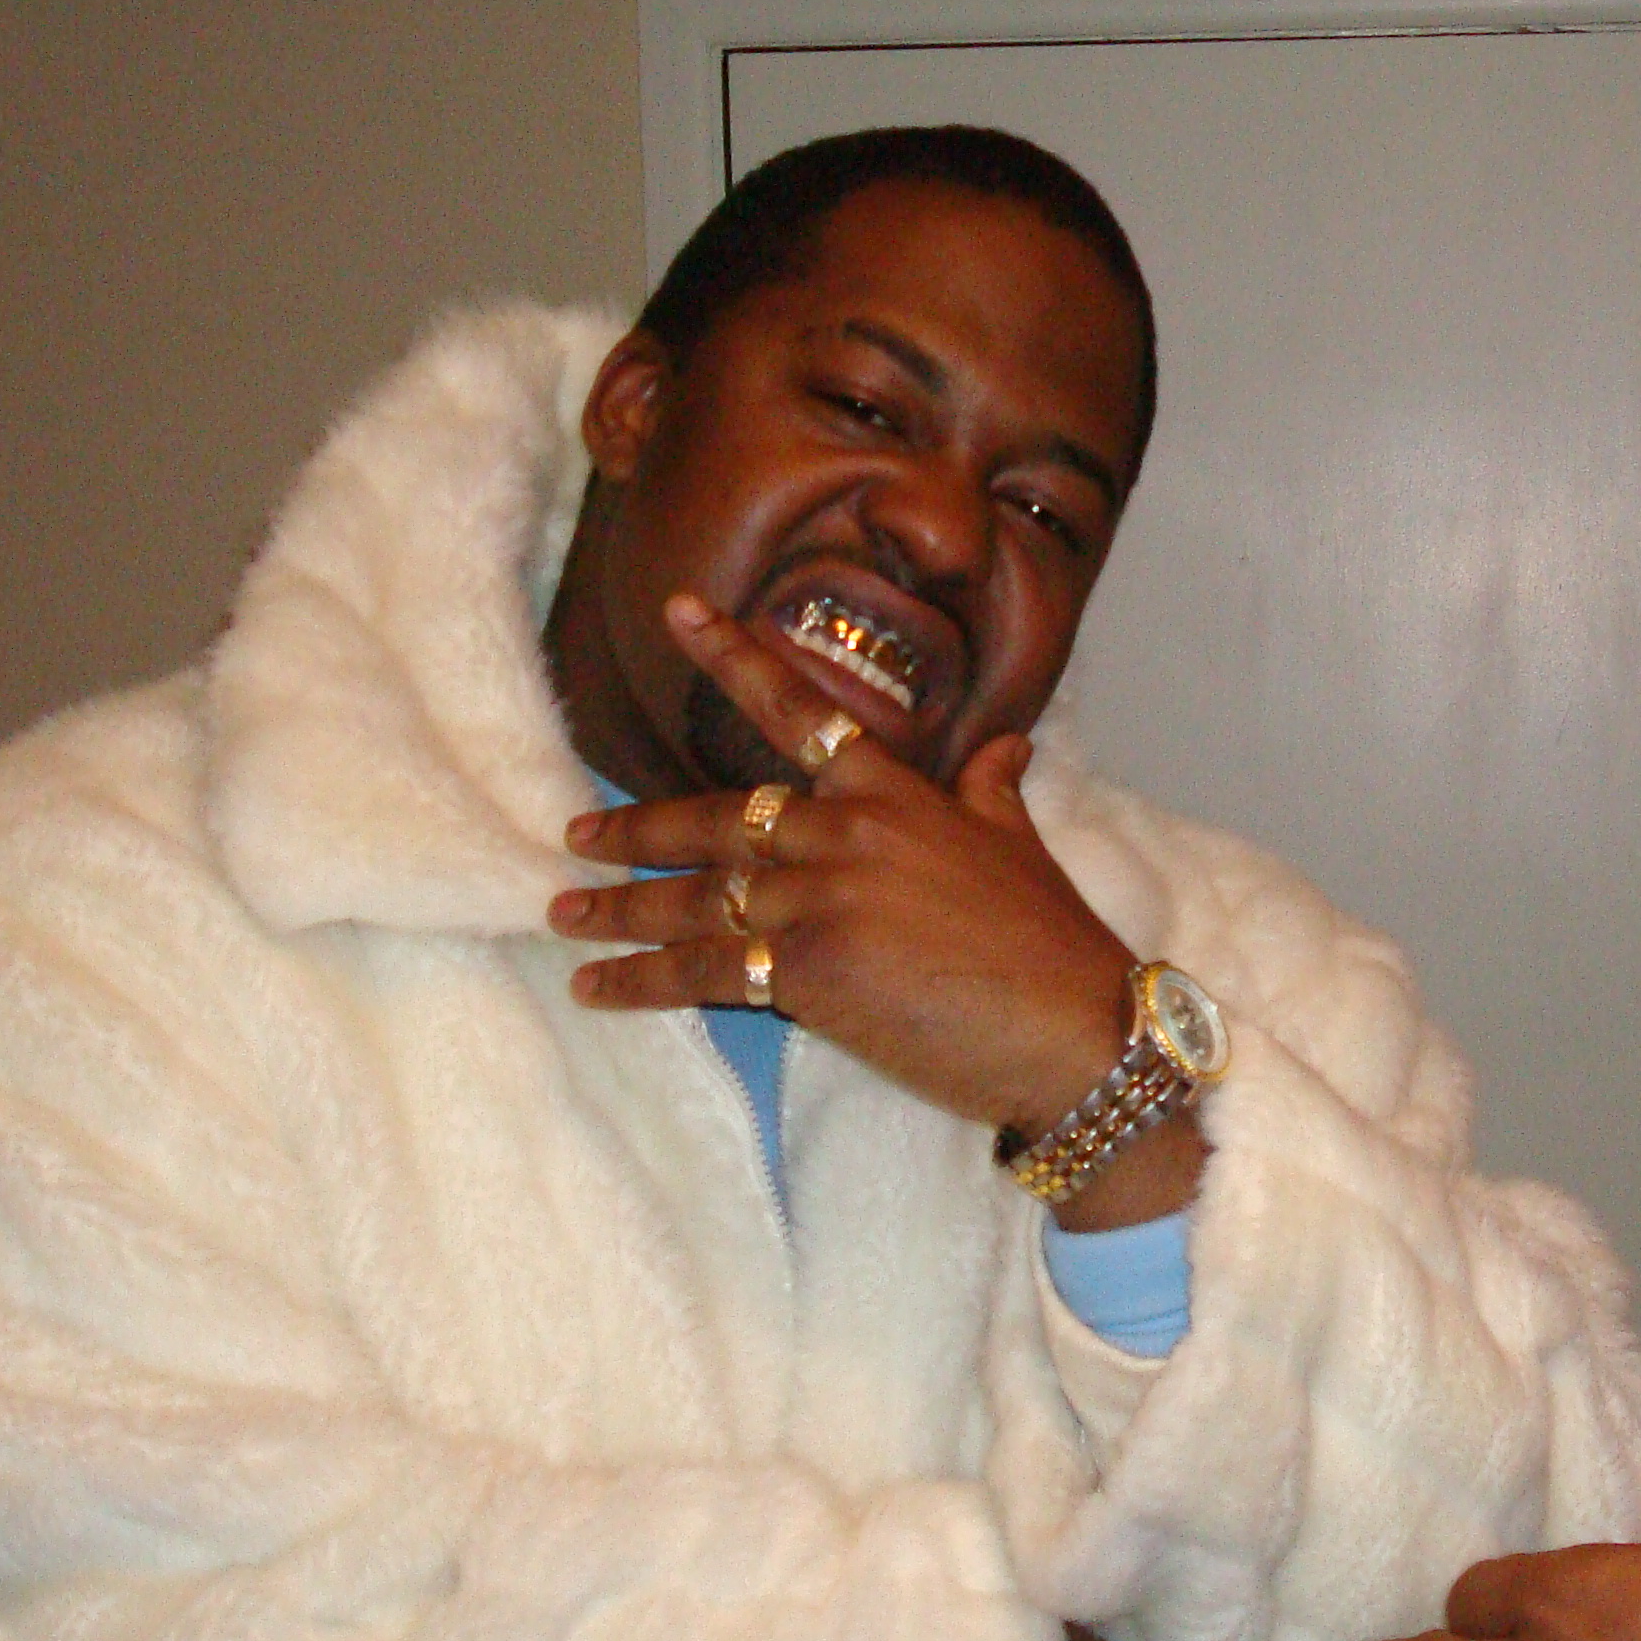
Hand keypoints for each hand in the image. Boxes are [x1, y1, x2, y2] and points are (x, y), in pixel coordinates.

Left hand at [553, 594, 1140, 1139]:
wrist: (1074, 1029)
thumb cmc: (1053, 943)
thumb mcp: (1021, 846)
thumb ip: (991, 789)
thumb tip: (1008, 744)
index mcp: (896, 793)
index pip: (800, 711)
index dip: (734, 657)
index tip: (677, 612)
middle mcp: (846, 834)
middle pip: (715, 820)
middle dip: (635, 829)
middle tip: (574, 835)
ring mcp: (822, 900)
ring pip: (694, 897)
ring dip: (619, 908)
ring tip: (566, 911)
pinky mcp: (807, 971)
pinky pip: (701, 972)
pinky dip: (640, 981)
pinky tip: (597, 987)